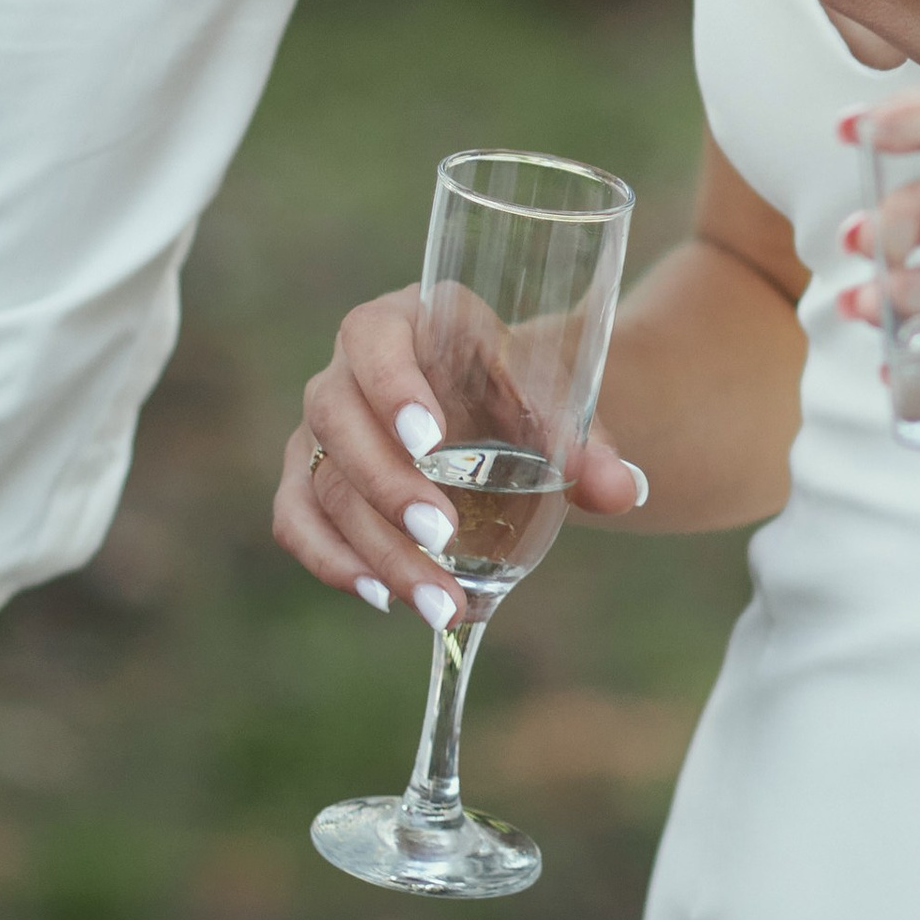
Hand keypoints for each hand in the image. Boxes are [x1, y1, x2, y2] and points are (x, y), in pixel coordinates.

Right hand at [270, 284, 649, 629]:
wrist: (499, 417)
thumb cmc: (525, 398)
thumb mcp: (559, 407)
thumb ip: (590, 445)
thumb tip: (622, 490)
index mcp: (407, 319)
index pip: (375, 337)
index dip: (392, 385)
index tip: (429, 440)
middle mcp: (348, 368)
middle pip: (339, 418)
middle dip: (389, 485)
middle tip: (443, 535)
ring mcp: (322, 426)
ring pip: (323, 482)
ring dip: (376, 547)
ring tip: (437, 600)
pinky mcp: (310, 479)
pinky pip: (297, 519)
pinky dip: (333, 560)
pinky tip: (382, 596)